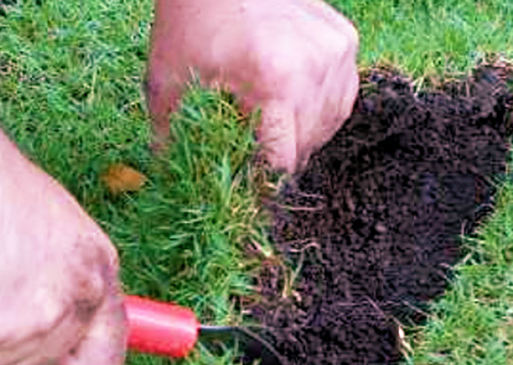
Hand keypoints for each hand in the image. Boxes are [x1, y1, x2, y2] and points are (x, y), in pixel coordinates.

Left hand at [146, 0, 358, 172]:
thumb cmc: (189, 21)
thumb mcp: (168, 82)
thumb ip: (170, 139)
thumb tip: (172, 189)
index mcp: (276, 80)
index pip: (283, 161)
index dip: (262, 184)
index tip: (245, 193)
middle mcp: (315, 66)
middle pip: (306, 148)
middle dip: (276, 163)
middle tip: (249, 162)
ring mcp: (336, 51)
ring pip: (328, 127)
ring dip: (300, 139)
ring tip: (267, 133)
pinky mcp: (345, 40)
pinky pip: (340, 98)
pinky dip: (318, 112)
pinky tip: (290, 110)